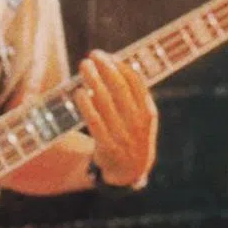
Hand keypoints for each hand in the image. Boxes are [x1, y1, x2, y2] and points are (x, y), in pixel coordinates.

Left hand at [75, 51, 157, 188]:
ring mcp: (123, 135)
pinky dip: (86, 105)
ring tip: (84, 66)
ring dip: (93, 80)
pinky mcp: (107, 147)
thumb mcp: (142, 119)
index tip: (107, 56)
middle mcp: (137, 123)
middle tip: (93, 55)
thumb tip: (116, 66)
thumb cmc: (133, 137)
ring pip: (105, 101)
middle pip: (119, 88)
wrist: (130, 172)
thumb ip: (134, 97)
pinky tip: (79, 92)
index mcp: (148, 113)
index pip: (135, 82)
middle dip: (105, 68)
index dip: (120, 66)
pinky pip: (94, 121)